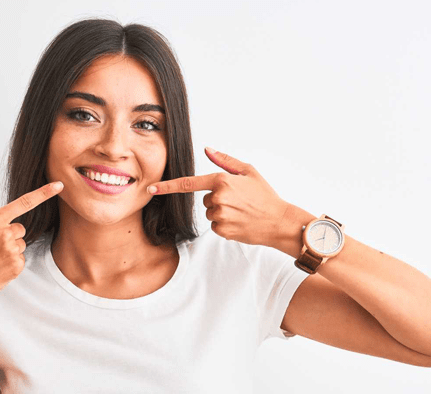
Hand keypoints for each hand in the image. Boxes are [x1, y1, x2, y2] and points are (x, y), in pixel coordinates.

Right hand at [0, 181, 62, 302]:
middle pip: (20, 228)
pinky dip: (11, 261)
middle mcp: (6, 234)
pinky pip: (21, 257)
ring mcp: (13, 251)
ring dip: (10, 248)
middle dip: (9, 234)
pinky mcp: (17, 265)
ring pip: (21, 243)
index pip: (25, 202)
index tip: (59, 185)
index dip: (44, 193)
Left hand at [148, 147, 289, 245]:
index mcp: (222, 180)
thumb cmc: (265, 195)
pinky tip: (240, 222)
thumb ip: (225, 160)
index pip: (188, 183)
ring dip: (221, 213)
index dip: (166, 186)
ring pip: (210, 213)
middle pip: (205, 200)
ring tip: (241, 212)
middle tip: (239, 201)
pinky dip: (225, 225)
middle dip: (217, 200)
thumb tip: (207, 149)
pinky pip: (215, 226)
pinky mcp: (223, 231)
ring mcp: (220, 216)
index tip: (150, 189)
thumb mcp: (248, 171)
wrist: (279, 221)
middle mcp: (218, 198)